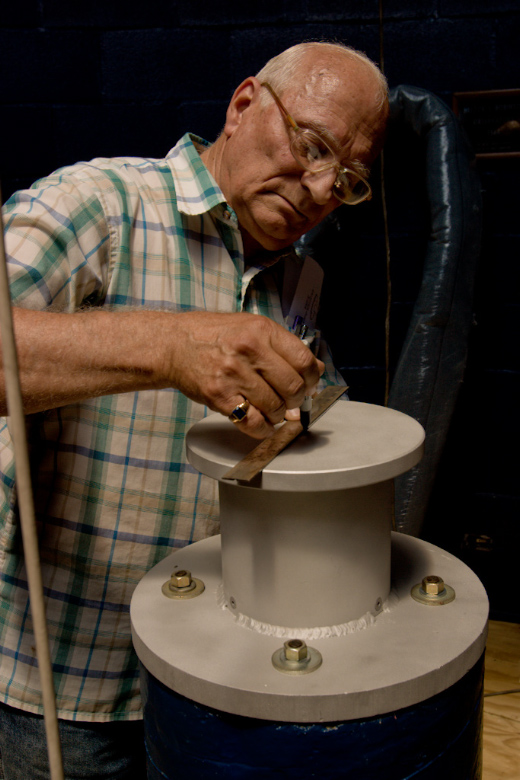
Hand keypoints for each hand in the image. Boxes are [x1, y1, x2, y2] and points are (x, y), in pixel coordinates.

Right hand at [167, 311, 323, 438]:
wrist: (174, 345)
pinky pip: (252, 422)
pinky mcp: (220, 396)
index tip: (308, 385)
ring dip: (278, 415)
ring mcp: (234, 374)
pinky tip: (261, 424)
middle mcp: (249, 350)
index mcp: (262, 330)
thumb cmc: (213, 336)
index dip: (312, 379)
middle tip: (289, 401)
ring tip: (271, 409)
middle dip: (296, 400)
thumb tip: (316, 369)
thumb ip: (283, 347)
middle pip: (293, 388)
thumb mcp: (251, 328)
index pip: (304, 361)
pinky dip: (263, 429)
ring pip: (275, 408)